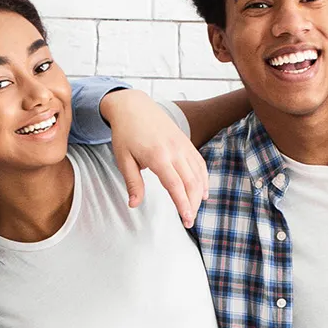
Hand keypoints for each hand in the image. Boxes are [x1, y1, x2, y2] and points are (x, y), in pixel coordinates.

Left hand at [103, 90, 208, 226]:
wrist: (133, 106)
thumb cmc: (125, 133)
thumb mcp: (123, 159)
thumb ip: (132, 182)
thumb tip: (134, 204)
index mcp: (157, 156)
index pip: (175, 185)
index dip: (182, 204)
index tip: (186, 219)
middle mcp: (174, 150)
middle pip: (191, 182)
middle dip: (192, 204)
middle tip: (189, 221)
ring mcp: (182, 145)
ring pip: (198, 174)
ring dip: (199, 194)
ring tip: (194, 210)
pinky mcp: (186, 142)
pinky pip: (199, 163)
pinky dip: (203, 178)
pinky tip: (202, 191)